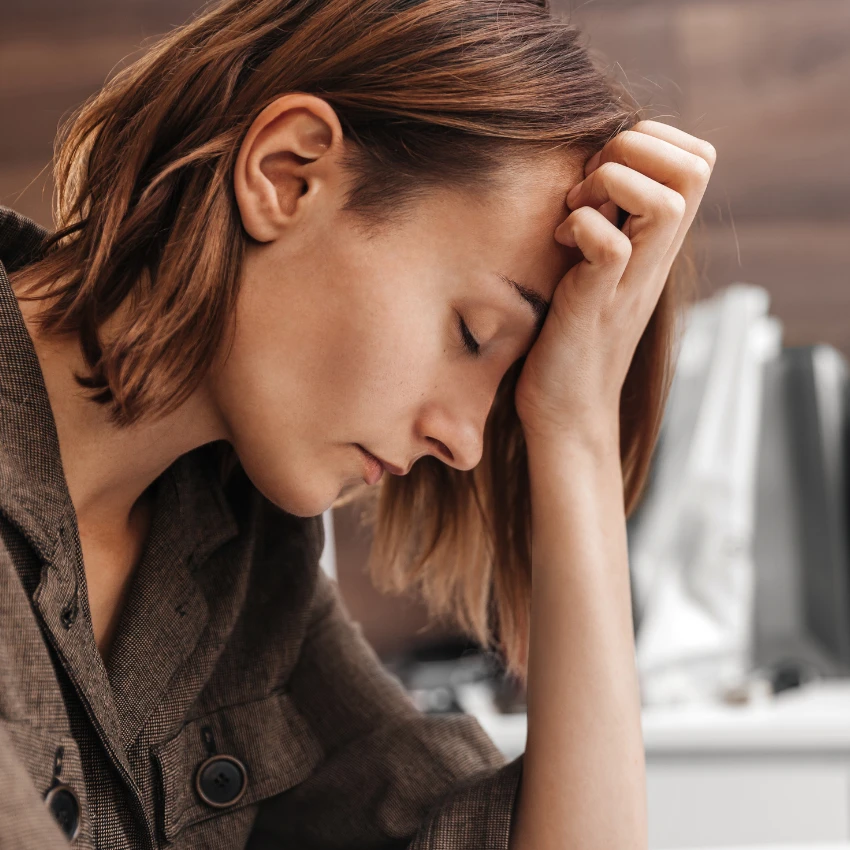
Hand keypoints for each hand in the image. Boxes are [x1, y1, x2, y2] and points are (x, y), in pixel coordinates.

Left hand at [514, 120, 715, 445]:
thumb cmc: (572, 337)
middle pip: (695, 165)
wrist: (567, 411)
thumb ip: (612, 222)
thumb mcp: (600, 268)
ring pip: (666, 201)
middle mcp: (656, 258)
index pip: (698, 157)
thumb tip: (598, 170)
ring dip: (608, 186)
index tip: (604, 169)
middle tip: (587, 187)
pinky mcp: (597, 305)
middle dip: (632, 150)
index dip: (652, 139)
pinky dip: (579, 229)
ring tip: (572, 213)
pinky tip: (559, 246)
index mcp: (658, 244)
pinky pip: (610, 245)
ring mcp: (631, 282)